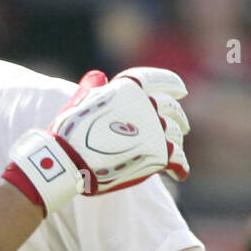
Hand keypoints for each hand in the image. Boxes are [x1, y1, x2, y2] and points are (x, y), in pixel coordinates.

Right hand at [4, 66, 189, 215]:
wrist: (67, 161)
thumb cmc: (67, 133)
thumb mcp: (78, 102)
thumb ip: (92, 88)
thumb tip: (98, 77)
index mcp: (130, 88)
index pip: (159, 80)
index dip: (172, 84)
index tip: (181, 91)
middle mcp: (147, 104)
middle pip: (171, 109)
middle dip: (178, 117)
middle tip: (183, 126)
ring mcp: (155, 129)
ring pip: (175, 134)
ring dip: (177, 141)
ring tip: (175, 150)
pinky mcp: (158, 154)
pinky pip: (178, 159)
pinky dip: (181, 167)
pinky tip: (180, 173)